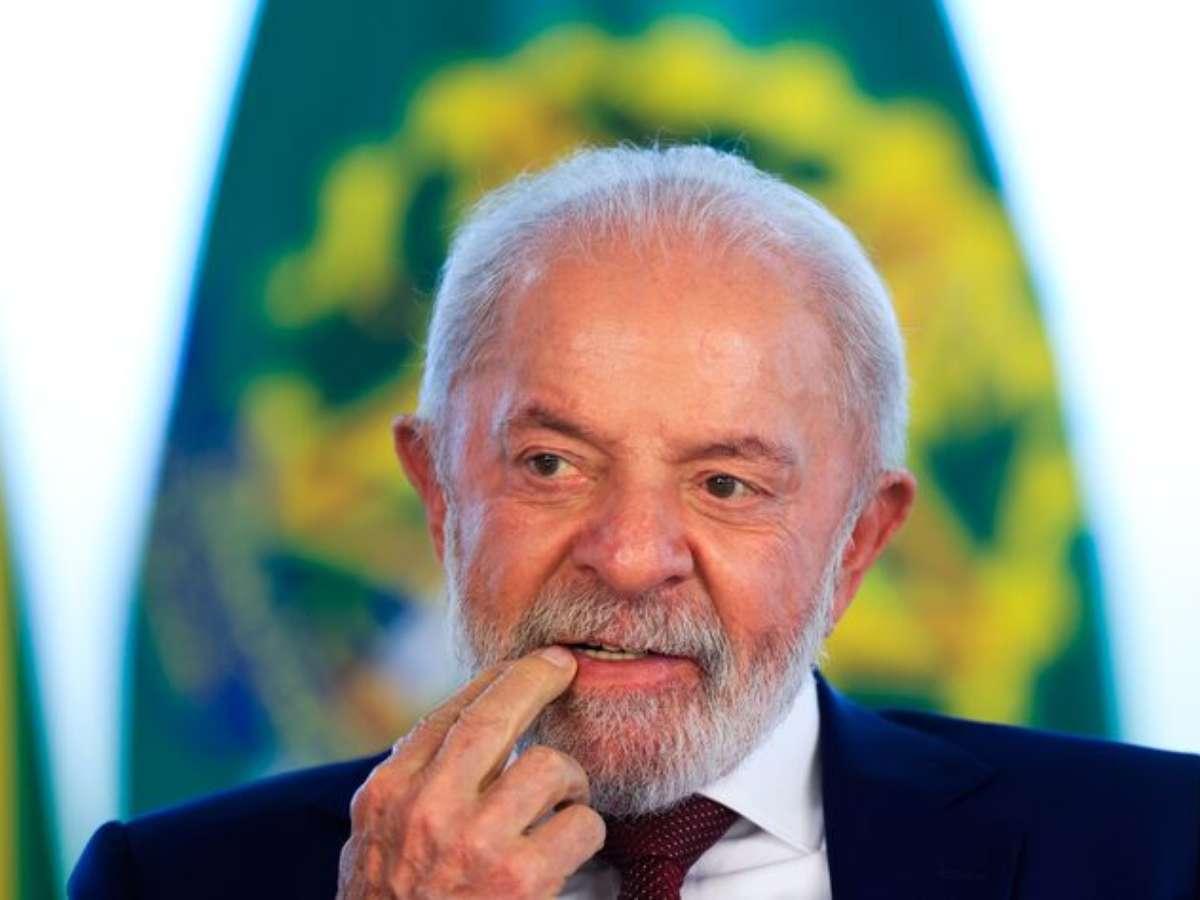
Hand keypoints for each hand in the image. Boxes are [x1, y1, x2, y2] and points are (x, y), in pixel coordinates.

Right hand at [335, 646, 604, 898]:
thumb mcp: (371, 849)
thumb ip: (405, 795)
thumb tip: (446, 735)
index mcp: (386, 797)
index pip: (446, 716)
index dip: (490, 682)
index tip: (520, 666)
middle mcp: (426, 809)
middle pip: (495, 715)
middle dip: (535, 679)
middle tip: (561, 665)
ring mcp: (474, 842)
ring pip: (551, 768)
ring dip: (569, 782)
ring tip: (565, 803)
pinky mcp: (521, 879)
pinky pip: (580, 824)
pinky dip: (585, 834)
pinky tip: (570, 854)